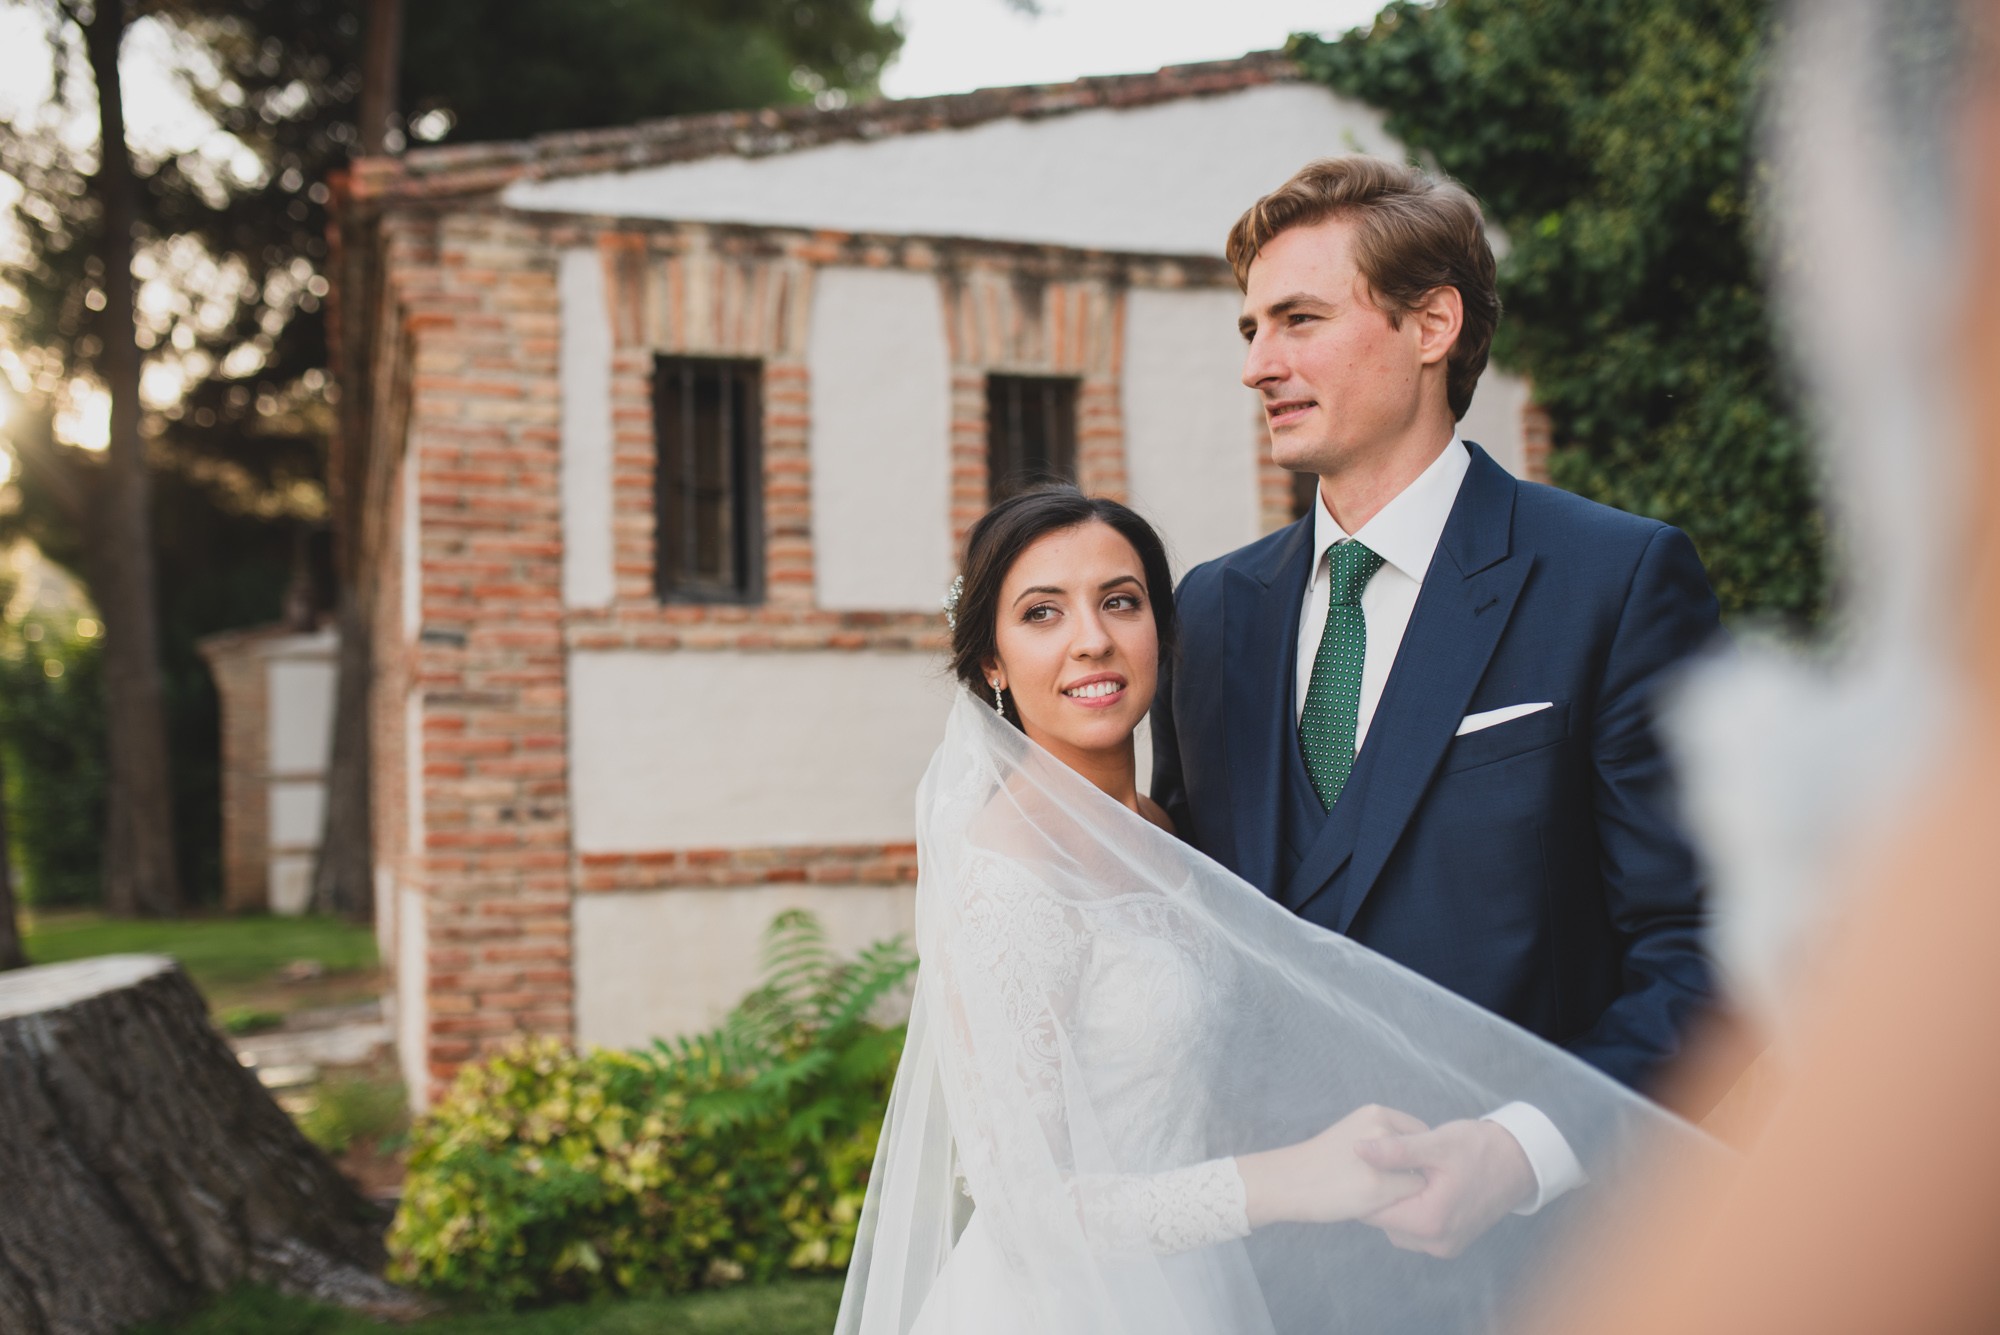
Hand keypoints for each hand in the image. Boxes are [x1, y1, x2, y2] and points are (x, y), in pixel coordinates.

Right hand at [1239, 1104, 1428, 1226]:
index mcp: (1376, 1112)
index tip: (1397, 1170)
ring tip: (1376, 1193)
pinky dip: (1399, 1206)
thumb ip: (1386, 1139)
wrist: (1289, 1180)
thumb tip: (1421, 1159)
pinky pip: (1408, 1199)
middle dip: (1414, 1172)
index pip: (1419, 1134)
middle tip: (1386, 1183)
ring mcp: (1381, 1157)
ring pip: (1419, 1179)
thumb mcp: (1355, 1134)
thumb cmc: (1323, 1161)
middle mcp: (1382, 1128)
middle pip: (1423, 1156)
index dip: (1414, 1156)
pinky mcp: (1378, 1186)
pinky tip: (1372, 1204)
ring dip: (1407, 1190)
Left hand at [1354, 1118, 1535, 1256]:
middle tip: (1385, 1162)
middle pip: (1384, 1221)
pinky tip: (1417, 1184)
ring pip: (1397, 1226)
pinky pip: (1414, 1230)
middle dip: (1380, 1193)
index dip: (1364, 1184)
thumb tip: (1357, 1149)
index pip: (1373, 1212)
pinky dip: (1410, 1208)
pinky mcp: (1449, 1243)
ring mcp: (1444, 1247)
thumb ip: (1396, 1150)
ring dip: (1395, 1201)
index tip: (1364, 1161)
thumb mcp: (1435, 1144)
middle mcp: (1436, 1243)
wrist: (1518, 1162)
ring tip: (1405, 1171)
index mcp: (1430, 1222)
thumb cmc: (1479, 1149)